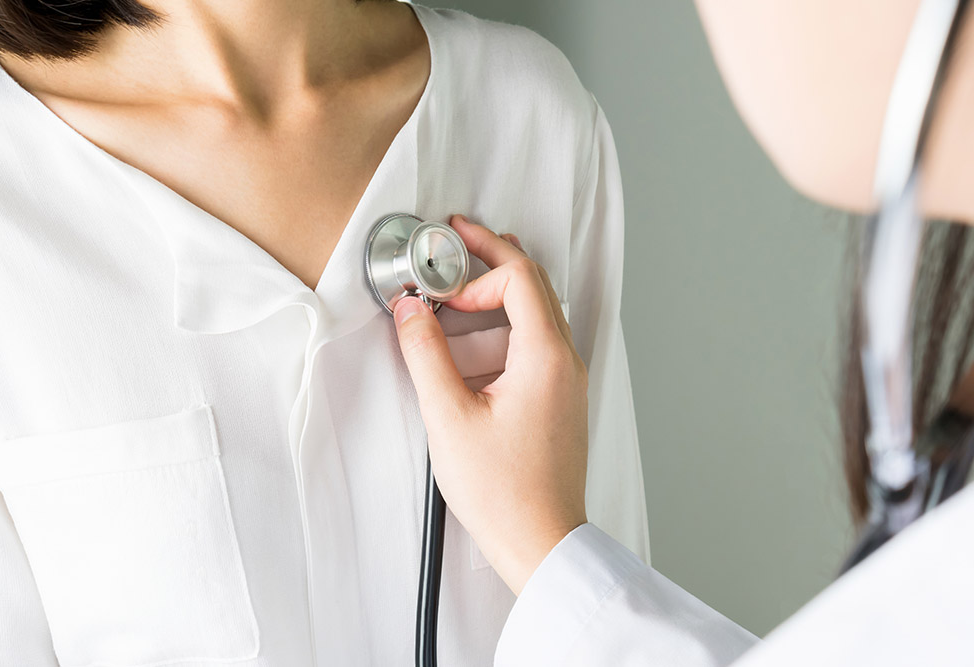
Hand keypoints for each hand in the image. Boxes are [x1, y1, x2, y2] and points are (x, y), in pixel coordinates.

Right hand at [392, 214, 588, 594]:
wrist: (541, 540)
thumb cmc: (504, 491)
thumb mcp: (449, 417)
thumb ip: (425, 354)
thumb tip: (411, 309)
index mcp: (546, 357)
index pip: (519, 277)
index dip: (480, 261)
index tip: (446, 263)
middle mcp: (565, 362)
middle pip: (534, 285)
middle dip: (492, 259)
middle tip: (457, 244)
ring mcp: (566, 382)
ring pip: (538, 313)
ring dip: (499, 293)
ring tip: (462, 288)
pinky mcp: (559, 400)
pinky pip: (537, 343)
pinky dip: (506, 327)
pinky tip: (475, 345)